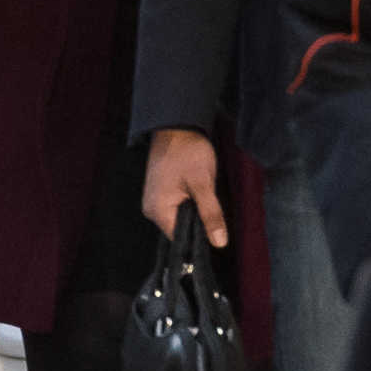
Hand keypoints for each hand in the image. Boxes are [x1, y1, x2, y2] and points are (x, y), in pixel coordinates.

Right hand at [141, 127, 226, 246]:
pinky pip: (176, 209)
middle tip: (212, 206)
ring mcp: (153, 201)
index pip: (181, 239)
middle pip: (179, 230)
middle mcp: (151, 209)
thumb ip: (211, 214)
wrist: (176, 126)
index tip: (217, 228)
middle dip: (198, 223)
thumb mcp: (203, 184)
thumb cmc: (188, 154)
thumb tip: (219, 243)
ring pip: (179, 219)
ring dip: (195, 213)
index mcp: (157, 210)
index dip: (201, 237)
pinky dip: (189, 205)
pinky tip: (198, 194)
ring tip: (205, 197)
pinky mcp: (159, 193)